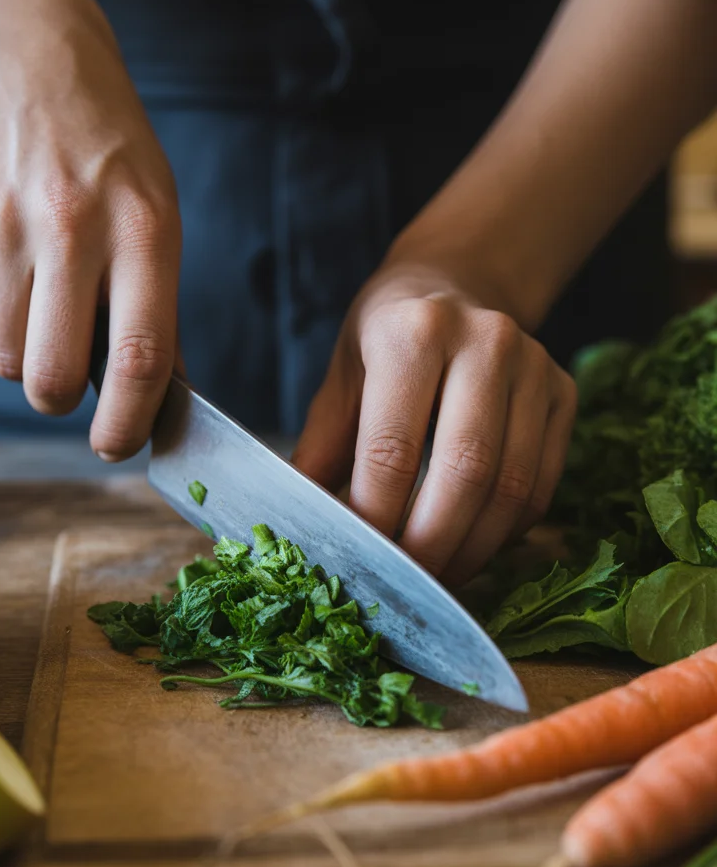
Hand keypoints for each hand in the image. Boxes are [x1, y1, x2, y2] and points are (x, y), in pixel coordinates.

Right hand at [0, 0, 180, 459]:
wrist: (27, 58)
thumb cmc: (108, 152)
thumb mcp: (157, 212)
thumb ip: (157, 305)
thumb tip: (159, 397)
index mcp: (143, 229)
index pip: (139, 357)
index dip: (129, 421)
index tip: (120, 445)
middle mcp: (71, 228)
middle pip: (54, 376)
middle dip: (62, 401)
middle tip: (71, 384)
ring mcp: (2, 226)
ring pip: (8, 359)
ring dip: (29, 355)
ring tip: (44, 300)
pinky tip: (12, 269)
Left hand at [293, 259, 576, 585]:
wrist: (456, 281)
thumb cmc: (386, 337)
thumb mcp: (340, 379)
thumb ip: (322, 451)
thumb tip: (301, 528)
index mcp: (413, 332)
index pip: (393, 449)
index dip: (375, 517)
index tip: (358, 559)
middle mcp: (485, 342)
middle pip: (465, 471)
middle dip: (431, 544)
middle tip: (404, 585)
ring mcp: (535, 367)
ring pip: (513, 488)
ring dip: (473, 550)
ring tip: (438, 577)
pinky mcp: (564, 394)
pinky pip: (542, 486)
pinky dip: (507, 533)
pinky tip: (473, 547)